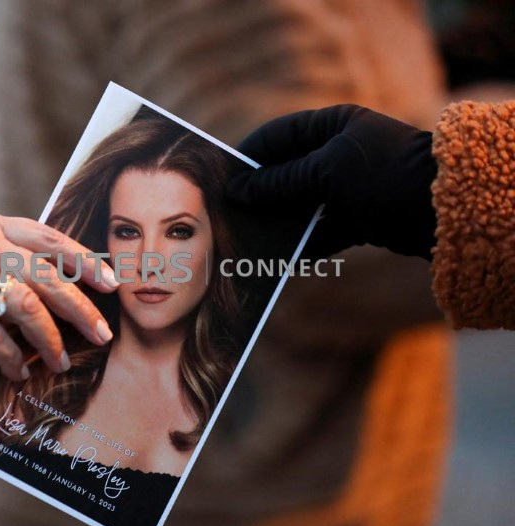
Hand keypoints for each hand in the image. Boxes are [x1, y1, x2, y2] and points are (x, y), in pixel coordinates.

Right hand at [0, 206, 117, 380]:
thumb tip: (40, 289)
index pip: (49, 238)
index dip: (85, 259)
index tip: (112, 280)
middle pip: (48, 274)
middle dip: (81, 306)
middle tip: (103, 331)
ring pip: (25, 306)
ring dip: (49, 339)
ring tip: (62, 361)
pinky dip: (7, 356)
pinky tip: (18, 372)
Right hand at [227, 104, 436, 258]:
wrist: (445, 209)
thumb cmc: (384, 174)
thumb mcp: (325, 171)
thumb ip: (279, 181)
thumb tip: (238, 190)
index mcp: (332, 125)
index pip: (278, 135)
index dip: (248, 156)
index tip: (222, 177)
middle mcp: (339, 152)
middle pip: (287, 173)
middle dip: (260, 195)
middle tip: (228, 213)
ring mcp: (350, 186)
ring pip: (302, 205)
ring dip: (279, 223)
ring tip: (249, 240)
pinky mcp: (360, 218)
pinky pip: (322, 230)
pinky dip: (304, 244)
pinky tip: (282, 259)